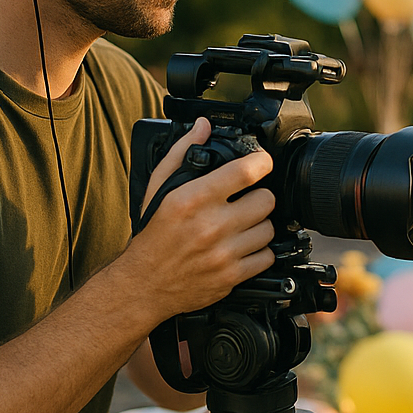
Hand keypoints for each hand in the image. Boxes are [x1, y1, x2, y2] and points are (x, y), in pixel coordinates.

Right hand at [121, 118, 276, 319]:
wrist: (143, 285)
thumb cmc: (152, 236)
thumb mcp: (158, 189)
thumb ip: (182, 153)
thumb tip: (204, 127)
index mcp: (193, 199)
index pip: (246, 171)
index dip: (261, 162)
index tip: (260, 163)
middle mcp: (211, 226)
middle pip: (266, 200)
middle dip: (258, 197)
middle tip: (245, 200)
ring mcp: (223, 253)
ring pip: (269, 228)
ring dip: (259, 225)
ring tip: (241, 225)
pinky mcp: (232, 276)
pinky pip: (266, 256)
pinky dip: (259, 252)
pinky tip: (242, 246)